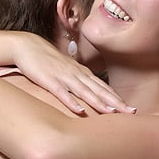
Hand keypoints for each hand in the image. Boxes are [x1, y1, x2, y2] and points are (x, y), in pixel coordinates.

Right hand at [13, 33, 134, 114]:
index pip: (103, 87)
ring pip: (85, 91)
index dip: (117, 98)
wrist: (28, 46)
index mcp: (82, 73)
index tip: (131, 109)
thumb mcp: (67, 71)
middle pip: (99, 90)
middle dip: (116, 102)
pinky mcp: (49, 80)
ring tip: (112, 112)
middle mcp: (77, 74)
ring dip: (99, 102)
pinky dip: (71, 102)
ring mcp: (63, 77)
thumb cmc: (48, 61)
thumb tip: (91, 95)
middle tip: (131, 112)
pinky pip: (62, 92)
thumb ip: (79, 82)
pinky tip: (79, 111)